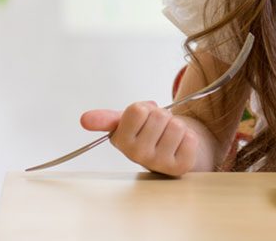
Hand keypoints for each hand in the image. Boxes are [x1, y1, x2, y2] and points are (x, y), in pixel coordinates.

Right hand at [81, 101, 198, 176]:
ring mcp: (158, 163)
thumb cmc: (150, 133)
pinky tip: (181, 145)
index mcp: (122, 141)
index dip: (146, 109)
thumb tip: (84, 119)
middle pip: (159, 116)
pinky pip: (190, 138)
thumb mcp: (128, 123)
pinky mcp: (180, 167)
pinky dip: (189, 137)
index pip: (137, 110)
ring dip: (178, 126)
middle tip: (160, 128)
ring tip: (170, 136)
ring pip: (177, 126)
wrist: (175, 149)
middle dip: (163, 116)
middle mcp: (137, 156)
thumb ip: (108, 119)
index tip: (144, 119)